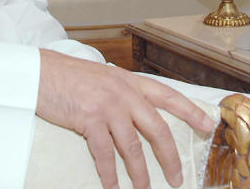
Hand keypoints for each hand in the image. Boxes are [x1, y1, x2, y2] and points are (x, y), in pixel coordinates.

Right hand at [36, 49, 214, 188]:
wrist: (41, 72)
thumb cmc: (69, 76)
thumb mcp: (103, 78)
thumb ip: (121, 93)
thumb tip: (134, 115)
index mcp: (129, 82)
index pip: (168, 96)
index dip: (190, 111)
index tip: (208, 125)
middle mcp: (123, 93)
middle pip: (157, 129)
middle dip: (169, 156)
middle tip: (177, 178)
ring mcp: (107, 106)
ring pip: (133, 146)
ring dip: (140, 173)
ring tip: (145, 188)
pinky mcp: (89, 119)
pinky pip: (104, 154)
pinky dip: (110, 174)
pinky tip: (113, 186)